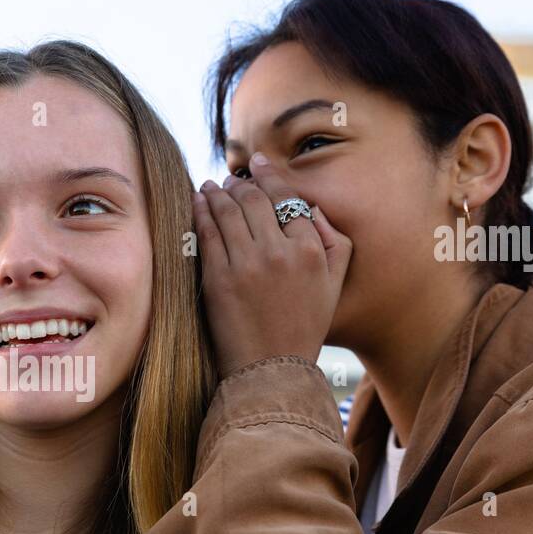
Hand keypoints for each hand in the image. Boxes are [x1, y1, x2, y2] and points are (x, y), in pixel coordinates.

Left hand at [192, 154, 351, 377]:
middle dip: (240, 183)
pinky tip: (197, 202)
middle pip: (254, 201)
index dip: (268, 177)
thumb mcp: (335, 284)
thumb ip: (335, 240)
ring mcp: (246, 264)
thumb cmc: (304, 326)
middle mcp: (279, 252)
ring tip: (211, 186)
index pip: (285, 199)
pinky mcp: (218, 278)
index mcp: (310, 250)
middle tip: (231, 178)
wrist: (271, 367)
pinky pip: (207, 233)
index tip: (256, 165)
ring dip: (217, 193)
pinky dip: (200, 212)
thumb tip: (312, 208)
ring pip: (228, 212)